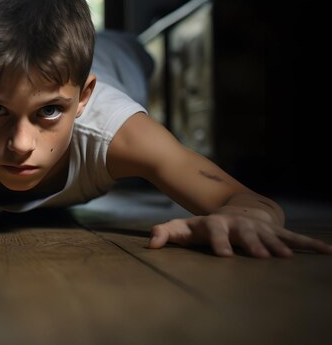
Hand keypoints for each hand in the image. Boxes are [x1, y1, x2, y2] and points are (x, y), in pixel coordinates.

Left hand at [148, 213, 331, 257]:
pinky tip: (327, 252)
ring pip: (271, 236)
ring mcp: (259, 227)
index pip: (215, 231)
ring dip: (279, 246)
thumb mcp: (182, 227)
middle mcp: (240, 224)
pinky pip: (294, 237)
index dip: (220, 242)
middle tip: (261, 257)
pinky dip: (310, 244)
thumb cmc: (203, 225)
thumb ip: (165, 233)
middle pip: (247, 234)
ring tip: (288, 258)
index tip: (225, 256)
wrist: (231, 208)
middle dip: (254, 245)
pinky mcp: (275, 231)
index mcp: (216, 224)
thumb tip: (151, 243)